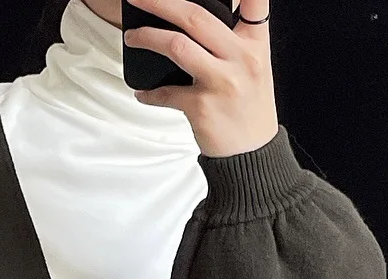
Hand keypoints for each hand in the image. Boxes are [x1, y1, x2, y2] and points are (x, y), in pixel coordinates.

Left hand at [123, 0, 278, 158]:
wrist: (251, 154)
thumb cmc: (248, 108)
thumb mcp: (254, 67)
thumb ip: (235, 40)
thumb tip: (195, 21)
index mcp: (254, 44)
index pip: (254, 3)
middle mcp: (240, 58)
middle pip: (195, 16)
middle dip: (161, 2)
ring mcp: (221, 82)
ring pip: (176, 45)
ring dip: (147, 37)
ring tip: (132, 37)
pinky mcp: (201, 107)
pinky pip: (166, 93)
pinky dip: (149, 92)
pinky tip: (142, 92)